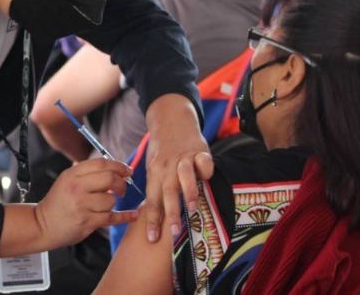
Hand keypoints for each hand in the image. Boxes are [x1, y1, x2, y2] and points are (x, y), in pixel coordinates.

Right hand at [33, 158, 137, 248]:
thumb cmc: (58, 202)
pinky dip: (125, 216)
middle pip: (110, 179)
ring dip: (112, 203)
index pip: (101, 164)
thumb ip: (87, 173)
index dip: (118, 166)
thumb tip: (114, 168)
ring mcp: (82, 206)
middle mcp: (77, 188)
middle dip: (121, 183)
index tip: (127, 170)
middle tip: (122, 188)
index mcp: (72, 175)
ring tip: (104, 205)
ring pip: (111, 200)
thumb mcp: (67, 180)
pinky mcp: (87, 223)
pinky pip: (112, 217)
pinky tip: (133, 215)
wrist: (42, 225)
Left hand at [144, 94, 212, 242]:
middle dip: (170, 213)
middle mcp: (167, 166)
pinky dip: (205, 169)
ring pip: (184, 175)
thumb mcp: (154, 169)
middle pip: (167, 191)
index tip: (152, 239)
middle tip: (173, 233)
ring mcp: (183, 157)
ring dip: (188, 192)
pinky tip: (207, 178)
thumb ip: (157, 190)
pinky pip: (203, 161)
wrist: (171, 120)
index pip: (152, 200)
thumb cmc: (163, 151)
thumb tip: (153, 218)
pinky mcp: (199, 149)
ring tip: (193, 209)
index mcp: (154, 174)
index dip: (152, 220)